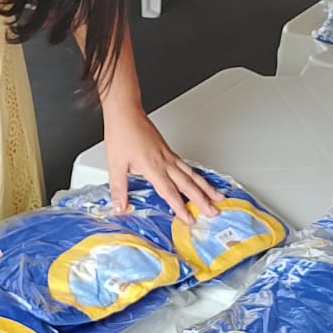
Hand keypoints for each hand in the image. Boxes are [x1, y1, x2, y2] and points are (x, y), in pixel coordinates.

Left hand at [103, 103, 219, 220]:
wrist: (126, 113)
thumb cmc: (122, 134)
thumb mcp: (115, 164)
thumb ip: (119, 189)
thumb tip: (119, 207)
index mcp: (153, 166)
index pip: (170, 192)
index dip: (180, 208)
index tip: (189, 219)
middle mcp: (165, 161)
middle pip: (188, 184)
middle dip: (203, 200)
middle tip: (214, 211)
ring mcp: (169, 155)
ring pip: (192, 174)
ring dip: (206, 187)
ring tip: (218, 197)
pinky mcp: (168, 150)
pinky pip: (187, 166)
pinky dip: (197, 175)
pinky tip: (200, 180)